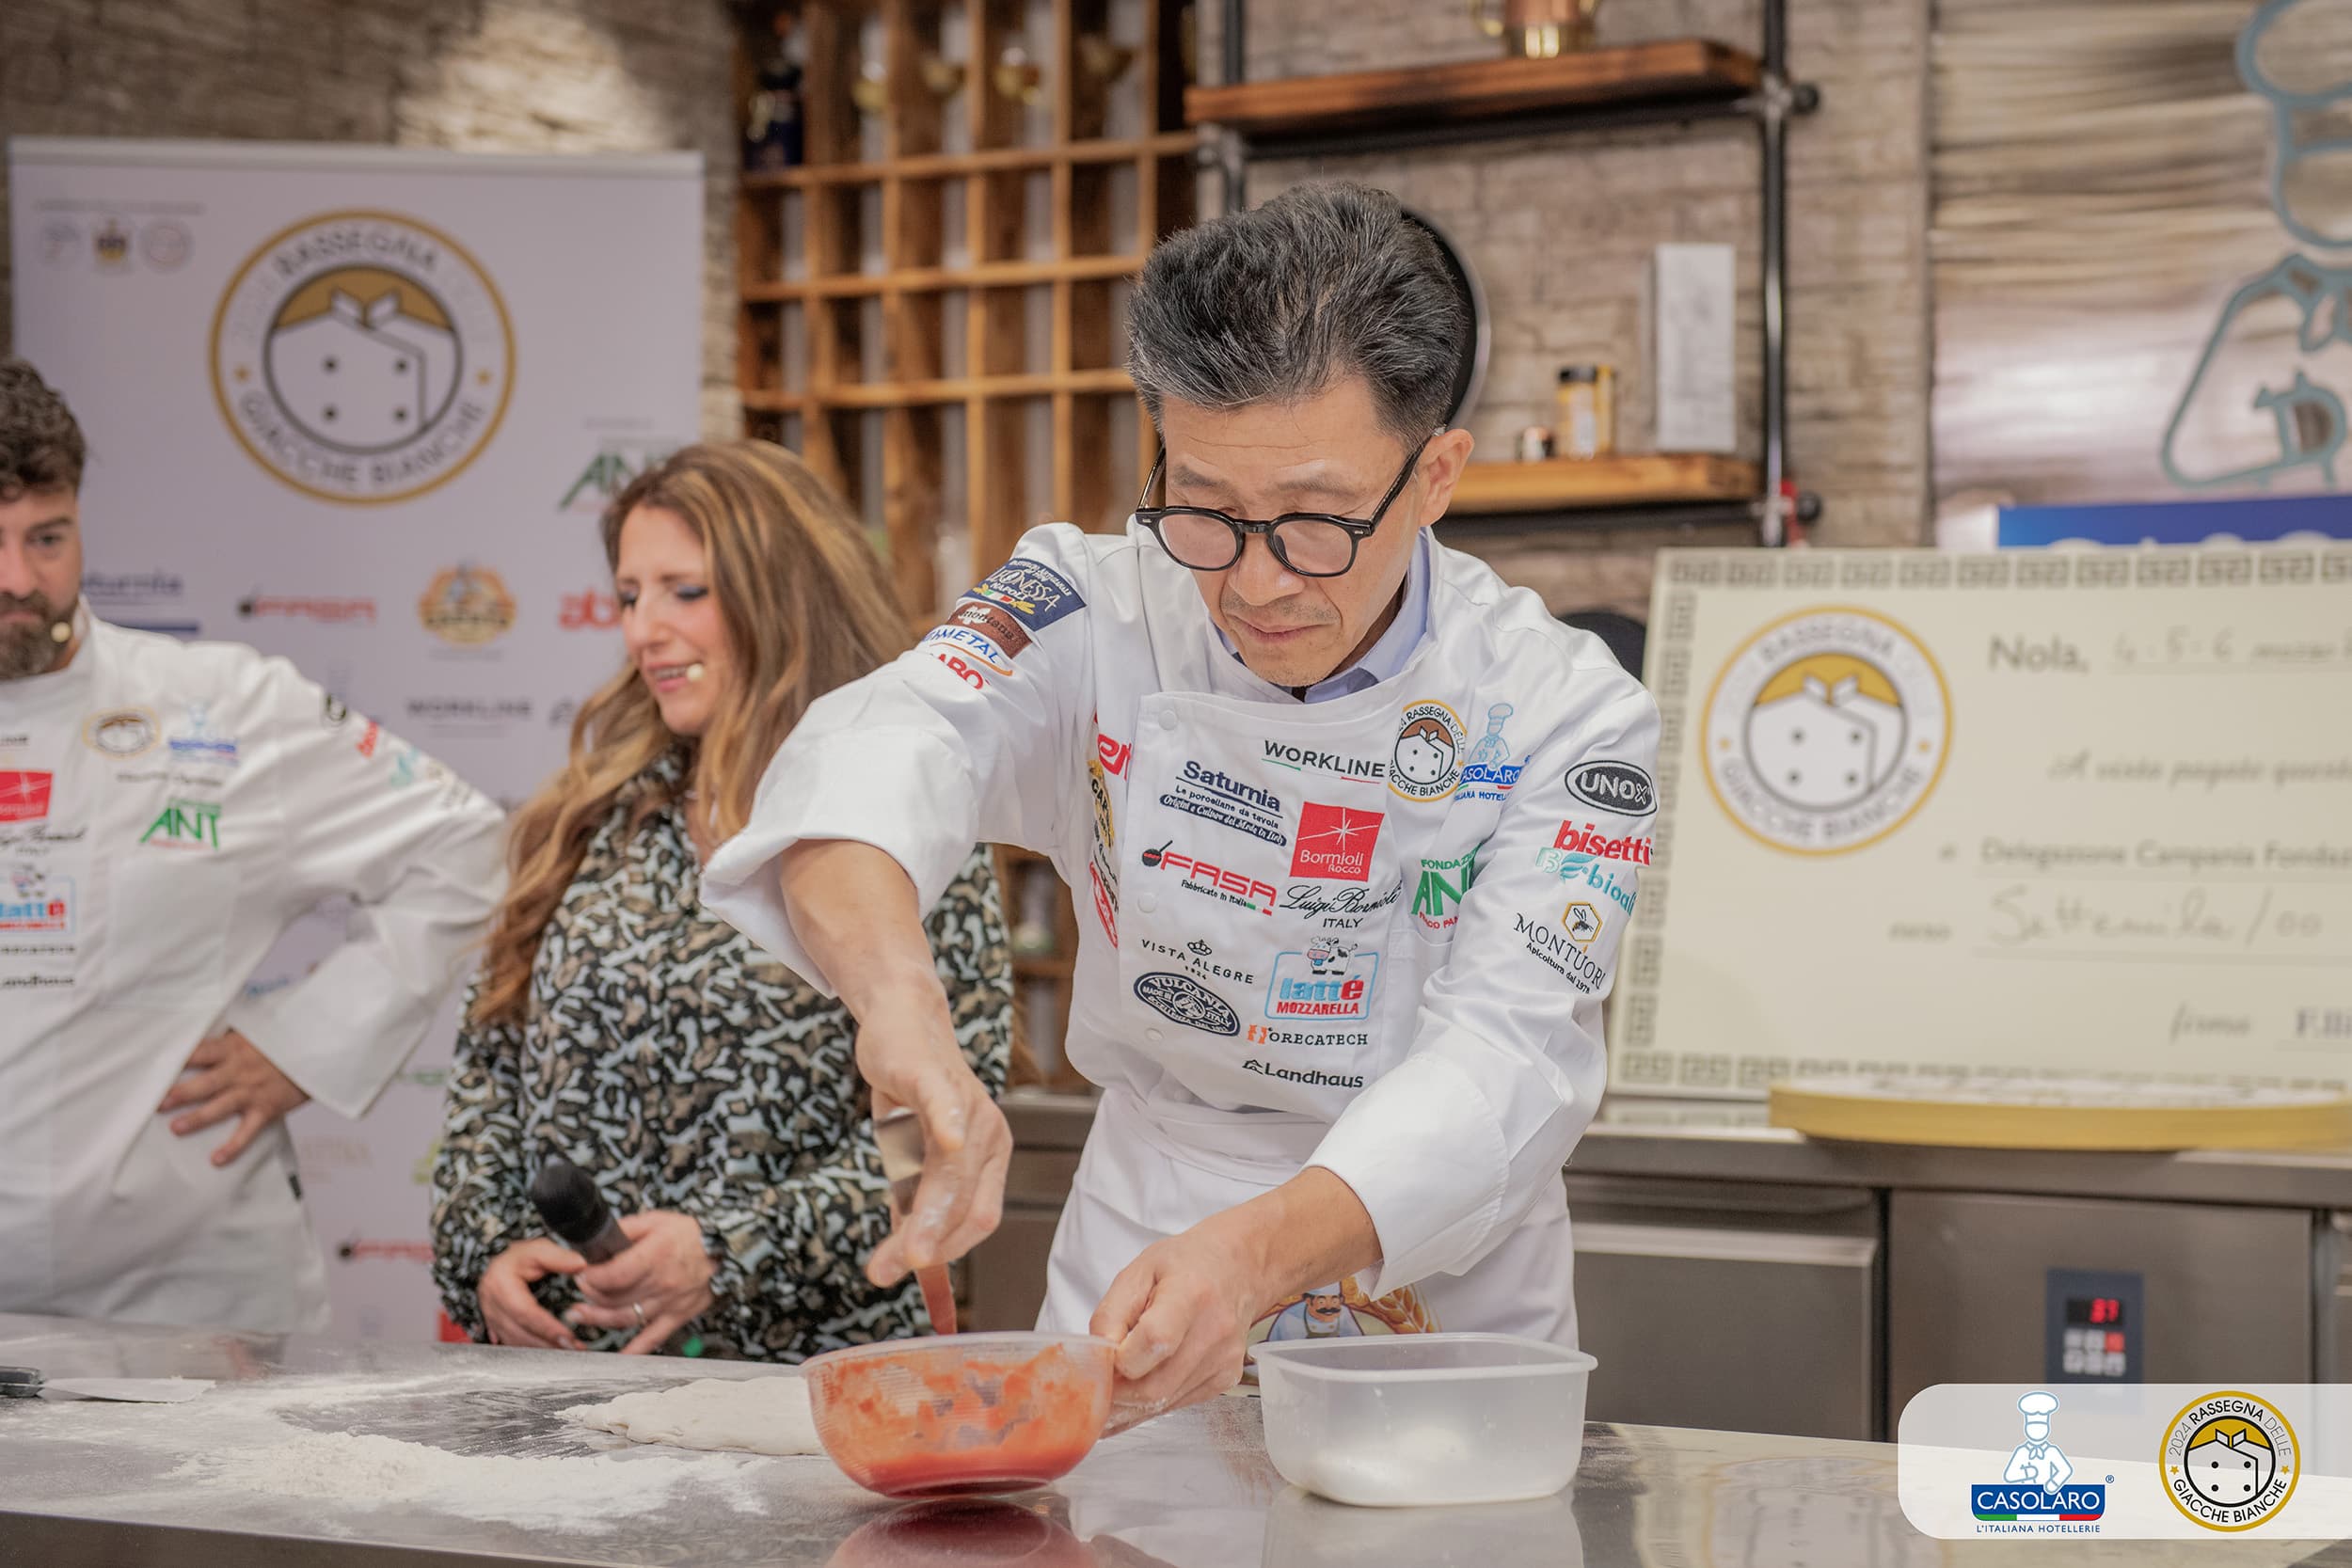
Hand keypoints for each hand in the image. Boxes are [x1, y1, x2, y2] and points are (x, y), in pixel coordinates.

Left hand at [158, 1029, 309, 1165]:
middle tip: (158, 1104)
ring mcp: (253, 1091)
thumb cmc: (281, 1041)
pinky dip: (234, 1147)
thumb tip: (198, 1032)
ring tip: (176, 1128)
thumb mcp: (254, 1030)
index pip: (199, 1052)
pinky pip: (248, 1131)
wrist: (318, 1051)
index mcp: (233, 1049)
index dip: (177, 1060)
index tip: (155, 1068)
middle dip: (180, 1093)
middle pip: (205, 1083)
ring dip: (197, 1118)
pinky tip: (217, 1159)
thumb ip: (227, 1037)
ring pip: (221, 1107)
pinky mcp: (267, 1109)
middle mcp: (240, 1071)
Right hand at [479, 1238, 587, 1349]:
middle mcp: (491, 1304)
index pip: (524, 1312)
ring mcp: (490, 1317)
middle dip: (546, 1344)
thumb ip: (559, 1257)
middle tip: (573, 1348)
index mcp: (500, 1284)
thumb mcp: (539, 1249)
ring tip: (567, 1351)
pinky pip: (511, 1342)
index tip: (568, 1337)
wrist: (500, 1261)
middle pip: (518, 1332)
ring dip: (540, 1350)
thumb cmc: (521, 1255)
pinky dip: (531, 1349)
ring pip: (514, 1342)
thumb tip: (580, 1265)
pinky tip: (549, 1351)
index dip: (546, 1327)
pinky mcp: (494, 1326)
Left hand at [563, 1212, 716, 1354]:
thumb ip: (626, 1229)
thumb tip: (597, 1238)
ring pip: (625, 1318)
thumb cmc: (689, 1234)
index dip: (591, 1276)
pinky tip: (616, 1357)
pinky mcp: (677, 1316)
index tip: (581, 1272)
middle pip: (614, 1298)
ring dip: (598, 1319)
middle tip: (580, 1288)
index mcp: (655, 1256)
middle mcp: (661, 1283)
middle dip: (589, 1294)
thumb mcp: (656, 1220)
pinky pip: (652, 1338)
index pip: (613, 1275)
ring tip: (579, 1315)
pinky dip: (634, 1351)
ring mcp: (669, 1303)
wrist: (726, 1250)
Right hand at [774, 839, 1011, 1289]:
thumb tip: (904, 1263)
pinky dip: (946, 1126)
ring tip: (892, 1255)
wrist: (901, 1015)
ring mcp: (964, 1102)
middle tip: (889, 1275)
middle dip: (927, 1245)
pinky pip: (944, 1105)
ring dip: (921, 1218)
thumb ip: (913, 1203)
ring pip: (947, 1173)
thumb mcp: (912, 1156)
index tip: (909, 1274)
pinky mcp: (934, 1075)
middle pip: (962, 1202)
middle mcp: (987, 1132)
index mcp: (990, 1155)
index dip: (947, 1251)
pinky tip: (945, 1145)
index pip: (977, 1217)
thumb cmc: (911, 1092)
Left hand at [1090, 1216, 1265, 1433]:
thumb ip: (1110, 1316)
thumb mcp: (1136, 1273)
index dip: (1121, 1360)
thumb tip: (1097, 1361)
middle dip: (1117, 1394)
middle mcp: (1215, 1330)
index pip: (1155, 1341)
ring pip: (1164, 1403)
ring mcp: (1224, 1359)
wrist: (1235, 1270)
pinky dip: (1152, 1402)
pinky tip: (1141, 1384)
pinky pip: (1178, 1404)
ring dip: (1130, 1403)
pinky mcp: (1226, 1379)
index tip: (1103, 1358)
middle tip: (1096, 1385)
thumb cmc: (1184, 1265)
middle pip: (1156, 1386)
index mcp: (1191, 1293)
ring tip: (1113, 1387)